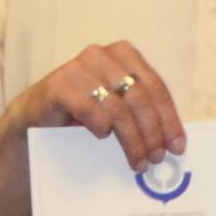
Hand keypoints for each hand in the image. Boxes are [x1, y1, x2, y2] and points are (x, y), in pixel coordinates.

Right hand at [12, 39, 185, 175]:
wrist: (37, 115)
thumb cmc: (84, 112)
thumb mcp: (118, 107)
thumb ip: (141, 113)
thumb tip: (173, 141)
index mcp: (123, 54)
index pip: (155, 87)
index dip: (169, 119)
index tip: (177, 146)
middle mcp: (101, 55)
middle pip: (139, 98)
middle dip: (151, 133)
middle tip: (156, 158)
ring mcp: (77, 67)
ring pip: (117, 107)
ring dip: (131, 140)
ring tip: (137, 161)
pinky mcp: (57, 84)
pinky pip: (88, 108)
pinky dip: (100, 126)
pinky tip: (103, 137)